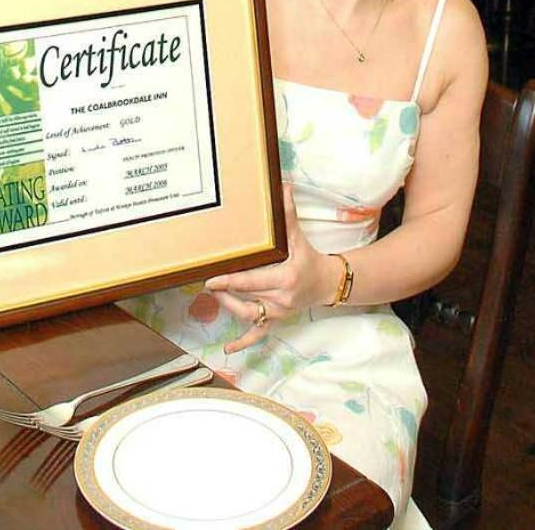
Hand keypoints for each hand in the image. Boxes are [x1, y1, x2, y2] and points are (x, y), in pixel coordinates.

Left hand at [204, 185, 338, 353]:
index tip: (212, 279)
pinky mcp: (277, 319)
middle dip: (225, 292)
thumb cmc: (310, 257)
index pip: (252, 281)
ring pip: (249, 315)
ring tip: (215, 296)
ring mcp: (278, 312)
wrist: (328, 282)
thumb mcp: (298, 236)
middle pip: (247, 298)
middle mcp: (281, 298)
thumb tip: (282, 186)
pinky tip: (228, 349)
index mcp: (285, 278)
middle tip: (206, 283)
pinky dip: (244, 342)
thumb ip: (288, 214)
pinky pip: (259, 334)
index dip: (230, 281)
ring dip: (230, 307)